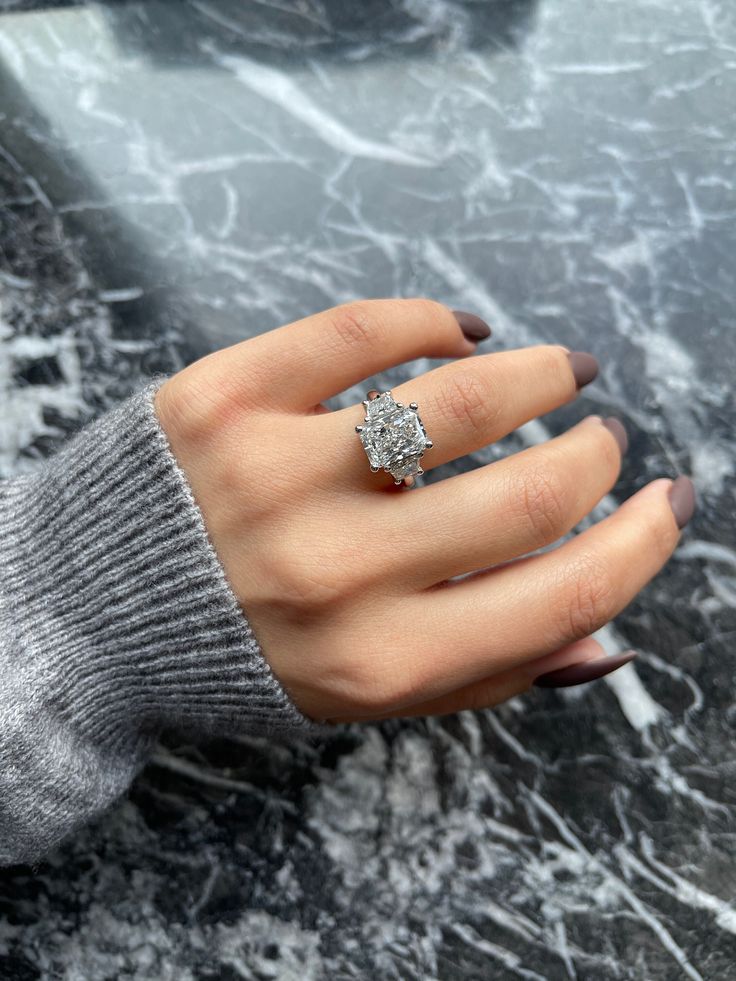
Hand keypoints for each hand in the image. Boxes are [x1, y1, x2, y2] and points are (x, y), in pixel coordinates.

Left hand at [154, 299, 694, 723]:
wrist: (84, 612)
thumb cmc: (237, 656)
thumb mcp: (357, 699)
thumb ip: (482, 676)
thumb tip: (605, 640)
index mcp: (376, 663)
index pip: (556, 598)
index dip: (636, 547)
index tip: (662, 506)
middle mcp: (332, 574)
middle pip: (525, 497)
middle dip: (593, 459)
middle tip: (599, 439)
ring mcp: (274, 475)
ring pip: (456, 400)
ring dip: (538, 375)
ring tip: (560, 372)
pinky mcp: (224, 397)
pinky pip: (361, 330)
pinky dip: (433, 322)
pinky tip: (459, 336)